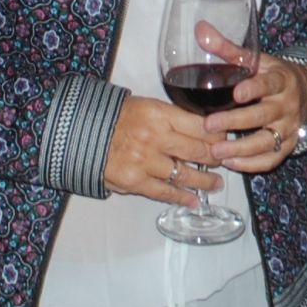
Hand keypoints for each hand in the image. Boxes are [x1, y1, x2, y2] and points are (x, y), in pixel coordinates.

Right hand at [104, 98, 227, 206]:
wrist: (79, 132)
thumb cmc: (115, 117)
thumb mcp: (146, 106)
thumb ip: (172, 118)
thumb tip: (202, 129)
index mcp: (159, 114)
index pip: (200, 126)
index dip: (218, 135)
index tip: (226, 139)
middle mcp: (155, 137)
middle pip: (198, 151)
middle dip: (215, 158)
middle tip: (224, 161)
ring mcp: (145, 161)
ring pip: (185, 174)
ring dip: (204, 181)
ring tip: (216, 184)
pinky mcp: (135, 182)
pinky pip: (164, 192)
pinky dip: (182, 198)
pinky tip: (194, 201)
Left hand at [198, 36, 306, 176]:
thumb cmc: (273, 75)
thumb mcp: (256, 59)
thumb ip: (227, 48)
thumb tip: (200, 31)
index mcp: (280, 80)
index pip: (270, 84)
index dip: (255, 89)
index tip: (237, 93)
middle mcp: (287, 105)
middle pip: (263, 116)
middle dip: (235, 122)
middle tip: (209, 125)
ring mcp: (288, 128)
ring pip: (267, 142)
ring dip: (241, 149)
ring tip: (216, 152)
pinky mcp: (287, 146)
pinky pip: (271, 159)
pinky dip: (252, 164)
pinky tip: (231, 163)